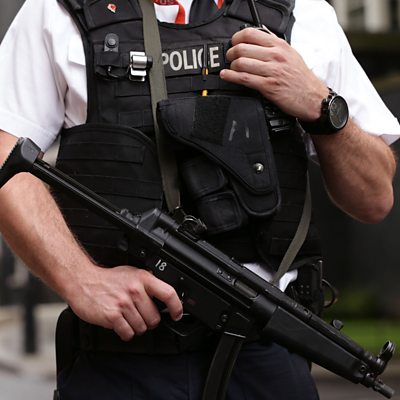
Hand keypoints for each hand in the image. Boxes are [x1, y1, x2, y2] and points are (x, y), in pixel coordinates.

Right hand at [67, 264, 182, 340]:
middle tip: (140, 315)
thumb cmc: (107, 279)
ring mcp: (123, 304)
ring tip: (127, 317)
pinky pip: (128, 333)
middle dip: (149, 321)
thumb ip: (147, 282)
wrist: (83, 281)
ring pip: (142, 328)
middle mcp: (135, 290)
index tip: (176, 314)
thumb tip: (163, 293)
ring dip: (136, 327)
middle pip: (154, 318)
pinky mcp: (112, 316)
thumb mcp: (131, 273)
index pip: (168, 293)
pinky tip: (120, 324)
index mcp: (142, 278)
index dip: (176, 307)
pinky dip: (125, 332)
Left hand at [220, 28, 327, 120]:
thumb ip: (275, 44)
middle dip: (231, 53)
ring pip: (242, 63)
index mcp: (279, 46)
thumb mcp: (291, 54)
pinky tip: (226, 76)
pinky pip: (244, 79)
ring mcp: (272, 72)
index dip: (237, 38)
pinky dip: (231, 77)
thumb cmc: (301, 78)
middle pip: (243, 48)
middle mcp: (275, 56)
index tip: (233, 43)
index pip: (251, 34)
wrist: (312, 97)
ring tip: (230, 68)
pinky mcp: (268, 87)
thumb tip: (261, 34)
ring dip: (231, 65)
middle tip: (229, 57)